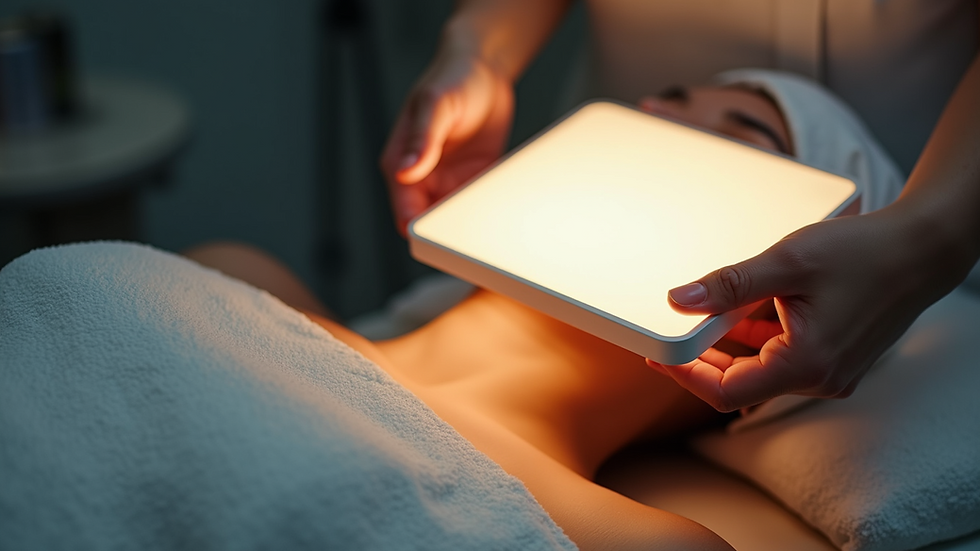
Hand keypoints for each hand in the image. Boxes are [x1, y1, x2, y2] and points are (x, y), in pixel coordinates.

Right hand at [380, 50, 513, 233]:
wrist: (484, 70)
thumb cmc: (451, 79)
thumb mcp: (435, 104)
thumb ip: (422, 138)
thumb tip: (406, 172)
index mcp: (401, 164)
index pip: (405, 212)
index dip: (421, 230)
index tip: (443, 237)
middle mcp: (422, 177)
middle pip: (430, 224)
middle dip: (448, 234)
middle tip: (473, 237)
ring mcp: (449, 181)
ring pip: (455, 220)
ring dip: (470, 224)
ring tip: (491, 222)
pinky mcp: (474, 180)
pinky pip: (479, 205)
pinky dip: (489, 210)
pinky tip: (502, 208)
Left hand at [647, 207, 963, 411]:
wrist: (924, 248)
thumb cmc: (866, 252)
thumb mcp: (787, 262)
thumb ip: (729, 284)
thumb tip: (678, 298)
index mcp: (806, 364)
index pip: (726, 392)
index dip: (685, 376)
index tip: (658, 356)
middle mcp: (820, 378)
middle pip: (740, 383)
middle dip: (702, 360)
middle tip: (672, 333)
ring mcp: (829, 371)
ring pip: (760, 369)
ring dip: (729, 345)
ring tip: (704, 315)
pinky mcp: (834, 358)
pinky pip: (782, 356)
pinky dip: (757, 337)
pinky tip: (743, 309)